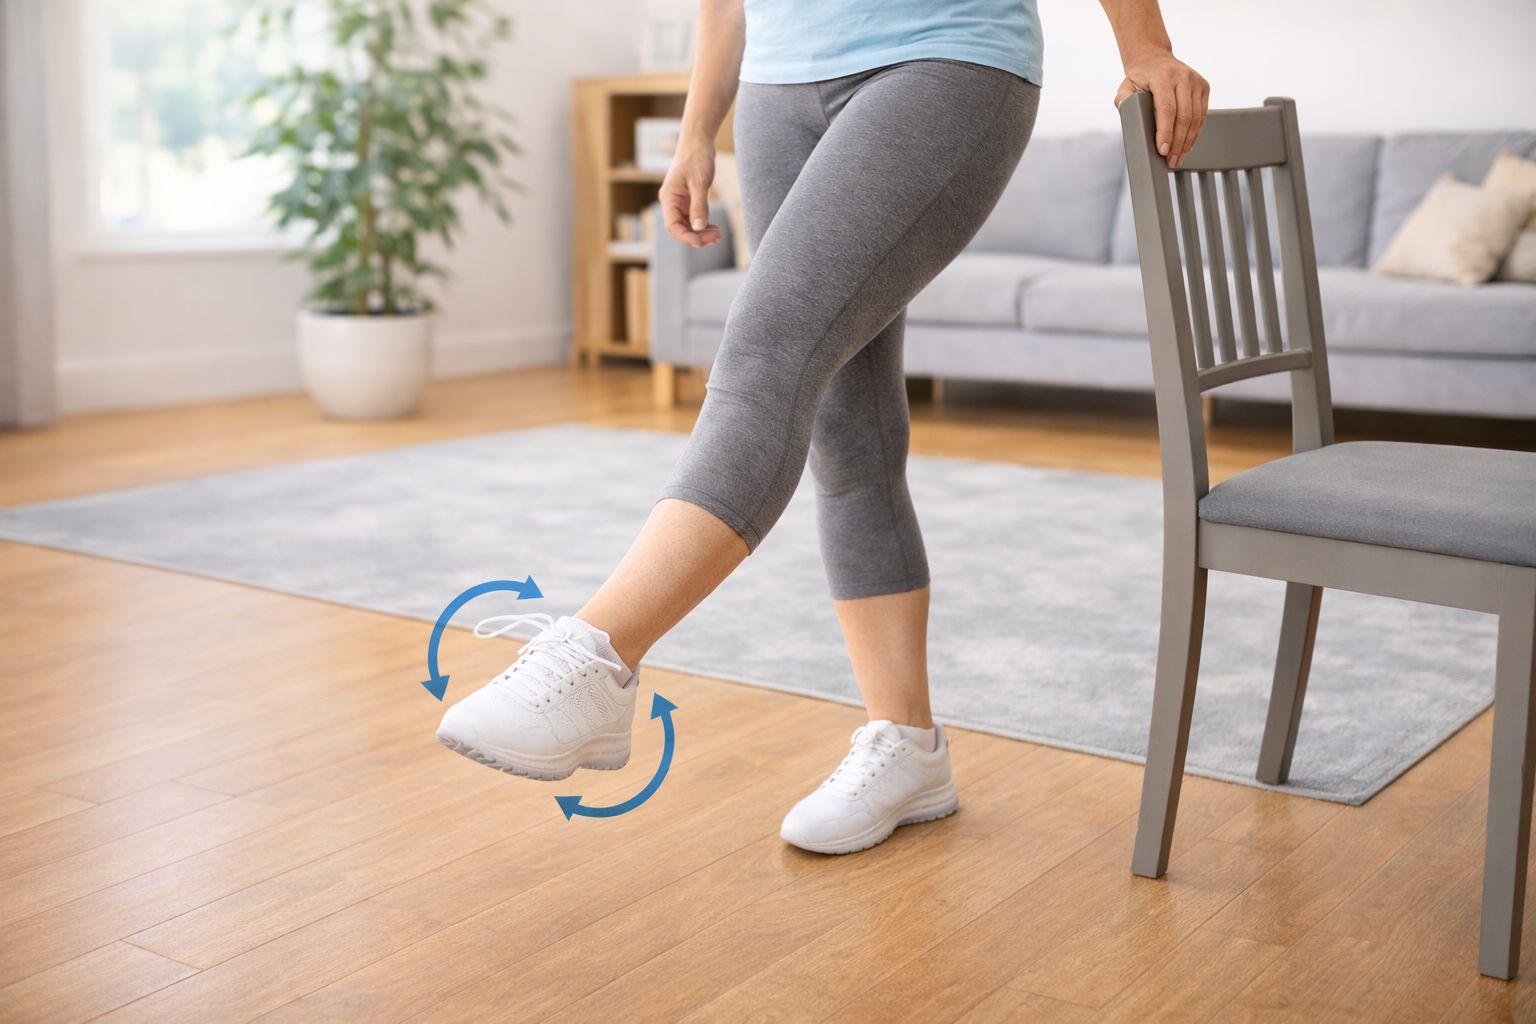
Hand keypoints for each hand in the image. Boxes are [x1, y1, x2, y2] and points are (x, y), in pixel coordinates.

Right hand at [659, 138, 722, 247]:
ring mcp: (679, 202)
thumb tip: (699, 228)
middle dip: (697, 237)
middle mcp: (671, 203)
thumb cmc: (696, 157)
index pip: (673, 227)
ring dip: (701, 233)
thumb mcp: (699, 182)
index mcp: (669, 198)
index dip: (687, 237)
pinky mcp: (687, 201)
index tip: (704, 241)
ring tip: (718, 235)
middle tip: (717, 237)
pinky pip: (693, 219)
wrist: (698, 141)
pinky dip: (703, 226)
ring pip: (687, 226)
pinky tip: (714, 228)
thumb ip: (699, 206)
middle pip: (680, 230)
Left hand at [1113, 51, 1207, 167]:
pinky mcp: (1204, 87)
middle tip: (1171, 161)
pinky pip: (1202, 114)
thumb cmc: (1139, 77)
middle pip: (1184, 116)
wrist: (1154, 58)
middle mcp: (1182, 77)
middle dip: (1178, 142)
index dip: (1166, 132)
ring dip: (1188, 141)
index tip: (1163, 150)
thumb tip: (1124, 110)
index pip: (1167, 109)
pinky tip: (1188, 145)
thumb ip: (1123, 99)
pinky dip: (1195, 132)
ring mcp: (1196, 81)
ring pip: (1196, 118)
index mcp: (1163, 77)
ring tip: (1179, 157)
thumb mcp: (1126, 86)